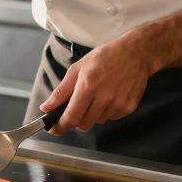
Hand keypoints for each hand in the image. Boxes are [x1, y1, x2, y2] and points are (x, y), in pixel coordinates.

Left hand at [38, 31, 156, 133]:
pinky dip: (105, 112)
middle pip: (83, 124)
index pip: (71, 117)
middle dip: (76, 120)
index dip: (60, 126)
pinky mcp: (129, 107)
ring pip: (97, 122)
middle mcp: (104, 97)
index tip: (54, 129)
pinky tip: (108, 97)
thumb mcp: (77, 68)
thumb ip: (61, 91)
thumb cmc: (105, 57)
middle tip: (76, 107)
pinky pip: (111, 118)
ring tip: (96, 96)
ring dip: (91, 115)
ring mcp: (118, 104)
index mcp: (88, 86)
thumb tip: (46, 108)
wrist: (135, 53)